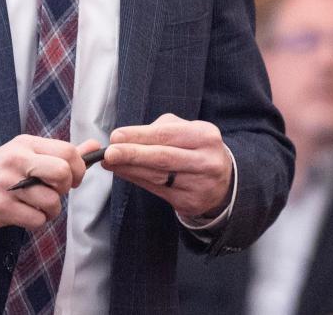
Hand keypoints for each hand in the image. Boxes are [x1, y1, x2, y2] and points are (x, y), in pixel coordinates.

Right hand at [0, 136, 99, 240]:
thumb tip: (95, 146)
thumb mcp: (26, 155)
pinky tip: (24, 214)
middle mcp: (16, 159)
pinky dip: (36, 221)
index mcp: (25, 144)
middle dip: (65, 189)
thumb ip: (61, 153)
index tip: (71, 180)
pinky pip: (36, 219)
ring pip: (52, 202)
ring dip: (51, 211)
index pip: (67, 151)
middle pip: (62, 172)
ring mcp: (7, 183)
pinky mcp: (0, 207)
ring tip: (37, 206)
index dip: (78, 170)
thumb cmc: (0, 173)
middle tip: (54, 192)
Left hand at [102, 114, 231, 218]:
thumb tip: (122, 138)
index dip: (139, 136)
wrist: (223, 180)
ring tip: (110, 162)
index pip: (167, 135)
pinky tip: (123, 172)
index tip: (116, 136)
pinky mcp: (191, 202)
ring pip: (158, 176)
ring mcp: (200, 185)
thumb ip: (155, 130)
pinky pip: (157, 191)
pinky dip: (137, 180)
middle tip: (109, 153)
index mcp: (205, 136)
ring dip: (129, 169)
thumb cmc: (194, 148)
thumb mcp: (184, 130)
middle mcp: (206, 161)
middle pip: (163, 158)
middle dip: (132, 154)